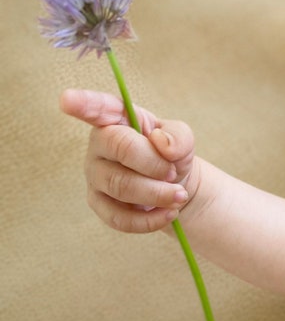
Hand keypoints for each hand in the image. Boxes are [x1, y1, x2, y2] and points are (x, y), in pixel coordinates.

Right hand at [60, 89, 197, 232]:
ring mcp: (95, 174)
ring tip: (180, 196)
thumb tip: (162, 145)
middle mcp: (99, 144)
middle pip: (120, 149)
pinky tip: (169, 213)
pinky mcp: (98, 203)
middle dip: (154, 165)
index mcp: (117, 118)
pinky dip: (149, 220)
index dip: (83, 103)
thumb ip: (178, 137)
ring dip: (157, 194)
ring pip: (120, 186)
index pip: (98, 107)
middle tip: (175, 174)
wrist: (175, 187)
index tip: (67, 100)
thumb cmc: (171, 155)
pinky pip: (119, 217)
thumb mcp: (182, 139)